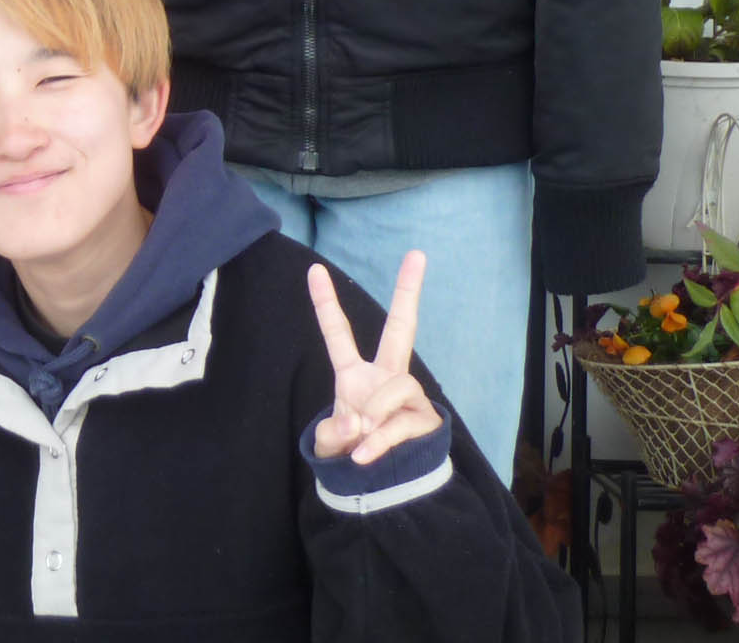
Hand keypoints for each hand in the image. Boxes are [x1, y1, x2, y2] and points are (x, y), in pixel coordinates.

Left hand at [309, 249, 444, 465]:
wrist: (385, 482)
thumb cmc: (354, 448)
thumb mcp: (331, 442)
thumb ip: (333, 433)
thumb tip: (356, 422)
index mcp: (356, 374)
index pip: (338, 334)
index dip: (325, 304)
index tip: (314, 269)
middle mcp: (386, 376)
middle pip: (401, 329)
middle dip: (408, 292)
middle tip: (417, 254)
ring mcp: (408, 396)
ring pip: (395, 387)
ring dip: (374, 414)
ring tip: (364, 437)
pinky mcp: (424, 420)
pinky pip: (400, 423)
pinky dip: (379, 441)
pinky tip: (365, 454)